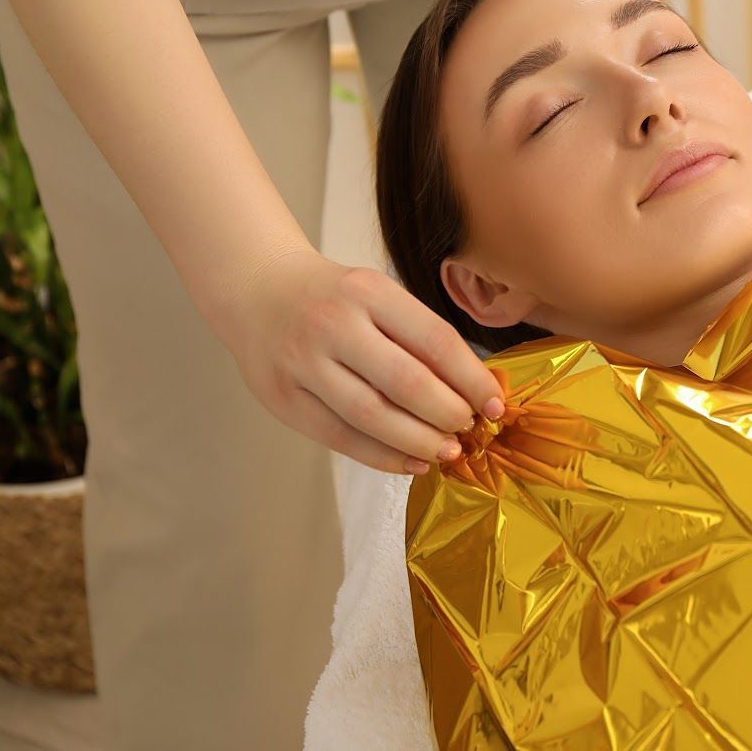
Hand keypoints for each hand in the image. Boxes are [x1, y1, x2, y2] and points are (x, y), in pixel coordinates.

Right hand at [206, 244, 504, 475]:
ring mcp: (303, 363)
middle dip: (448, 413)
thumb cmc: (333, 298)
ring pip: (371, 416)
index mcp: (369, 292)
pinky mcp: (283, 398)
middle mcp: (333, 325)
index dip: (471, 379)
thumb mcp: (378, 295)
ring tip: (447, 450)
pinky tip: (411, 462)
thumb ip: (419, 336)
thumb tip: (474, 390)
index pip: (435, 341)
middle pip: (406, 383)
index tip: (495, 404)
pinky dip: (381, 455)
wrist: (256, 289)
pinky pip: (339, 436)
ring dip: (418, 441)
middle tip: (470, 429)